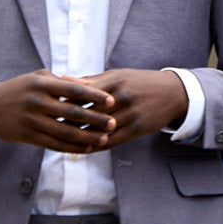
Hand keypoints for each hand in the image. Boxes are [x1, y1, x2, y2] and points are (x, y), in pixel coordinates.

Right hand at [0, 69, 116, 152]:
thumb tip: (89, 86)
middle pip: (72, 112)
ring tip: (104, 139)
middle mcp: (37, 102)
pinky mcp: (28, 136)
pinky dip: (72, 147)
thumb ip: (61, 82)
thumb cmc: (19, 89)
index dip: (94, 96)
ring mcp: (32, 120)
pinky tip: (86, 148)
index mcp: (42, 84)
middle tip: (113, 123)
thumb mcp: (37, 78)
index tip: (111, 101)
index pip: (73, 90)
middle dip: (95, 119)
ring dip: (86, 137)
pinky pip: (54, 144)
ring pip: (64, 131)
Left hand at [63, 69, 188, 146]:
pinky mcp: (138, 128)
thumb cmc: (140, 82)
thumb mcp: (118, 75)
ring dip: (82, 137)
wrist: (173, 92)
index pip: (84, 93)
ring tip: (64, 141)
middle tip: (51, 127)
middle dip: (70, 121)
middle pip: (90, 113)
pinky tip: (86, 148)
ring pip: (101, 129)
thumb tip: (64, 79)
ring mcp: (131, 114)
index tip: (50, 107)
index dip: (66, 101)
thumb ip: (91, 80)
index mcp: (115, 82)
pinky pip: (114, 140)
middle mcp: (123, 97)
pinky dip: (98, 145)